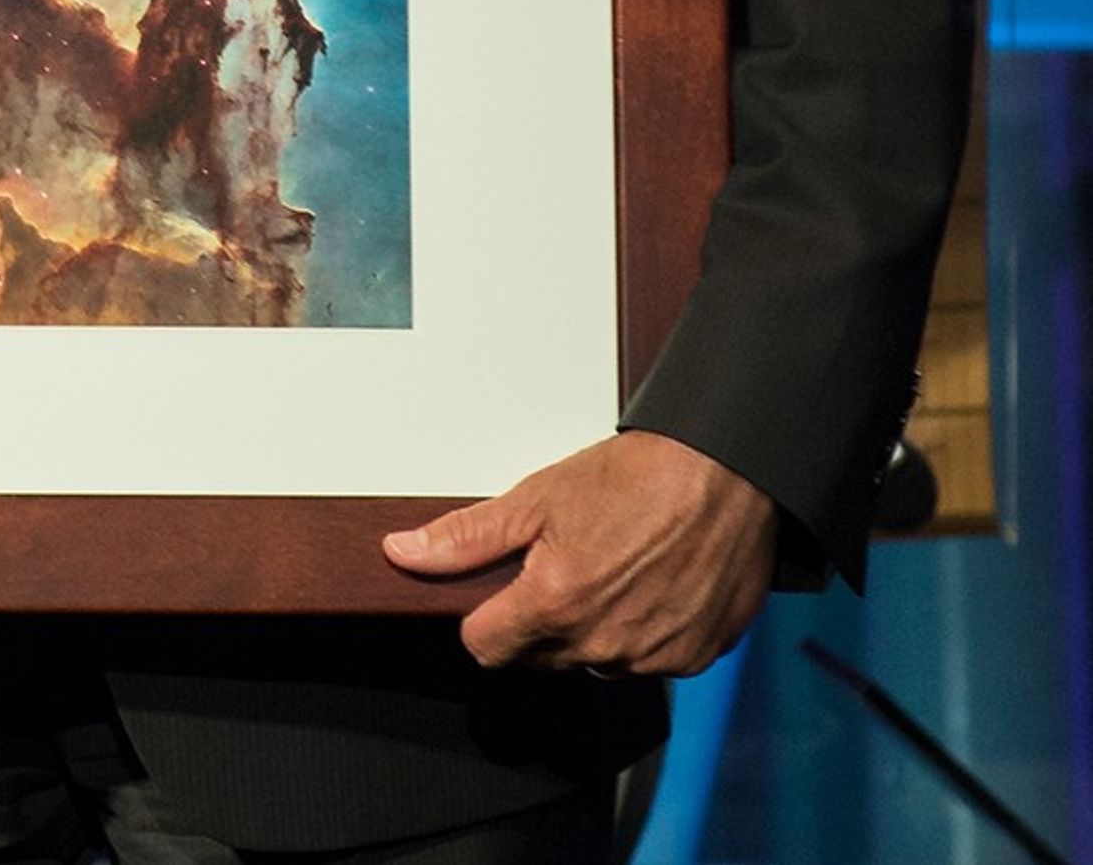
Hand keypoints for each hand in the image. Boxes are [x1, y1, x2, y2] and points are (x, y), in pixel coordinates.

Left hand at [381, 431, 775, 674]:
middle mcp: (603, 644)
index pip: (485, 648)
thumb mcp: (537, 496)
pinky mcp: (695, 657)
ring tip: (616, 564)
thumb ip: (467, 539)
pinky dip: (646, 629)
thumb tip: (405, 554)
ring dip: (595, 626)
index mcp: (555, 605)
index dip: (486, 616)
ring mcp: (653, 657)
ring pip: (596, 659)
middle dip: (541, 617)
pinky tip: (654, 581)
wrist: (725, 471)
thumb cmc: (638, 475)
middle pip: (540, 655)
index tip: (502, 590)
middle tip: (569, 559)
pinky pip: (650, 659)